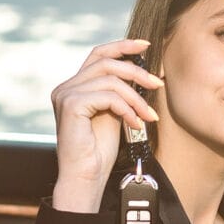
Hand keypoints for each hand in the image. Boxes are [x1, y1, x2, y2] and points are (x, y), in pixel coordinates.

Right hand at [48, 37, 163, 211]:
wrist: (85, 178)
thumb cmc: (99, 152)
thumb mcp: (114, 113)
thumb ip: (120, 92)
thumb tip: (141, 72)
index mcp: (74, 87)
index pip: (98, 55)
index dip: (122, 45)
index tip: (146, 45)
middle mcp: (66, 87)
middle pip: (106, 61)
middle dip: (136, 71)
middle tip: (158, 84)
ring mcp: (65, 94)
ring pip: (110, 79)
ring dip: (136, 96)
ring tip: (148, 115)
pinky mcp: (70, 105)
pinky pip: (108, 96)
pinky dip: (127, 108)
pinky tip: (135, 123)